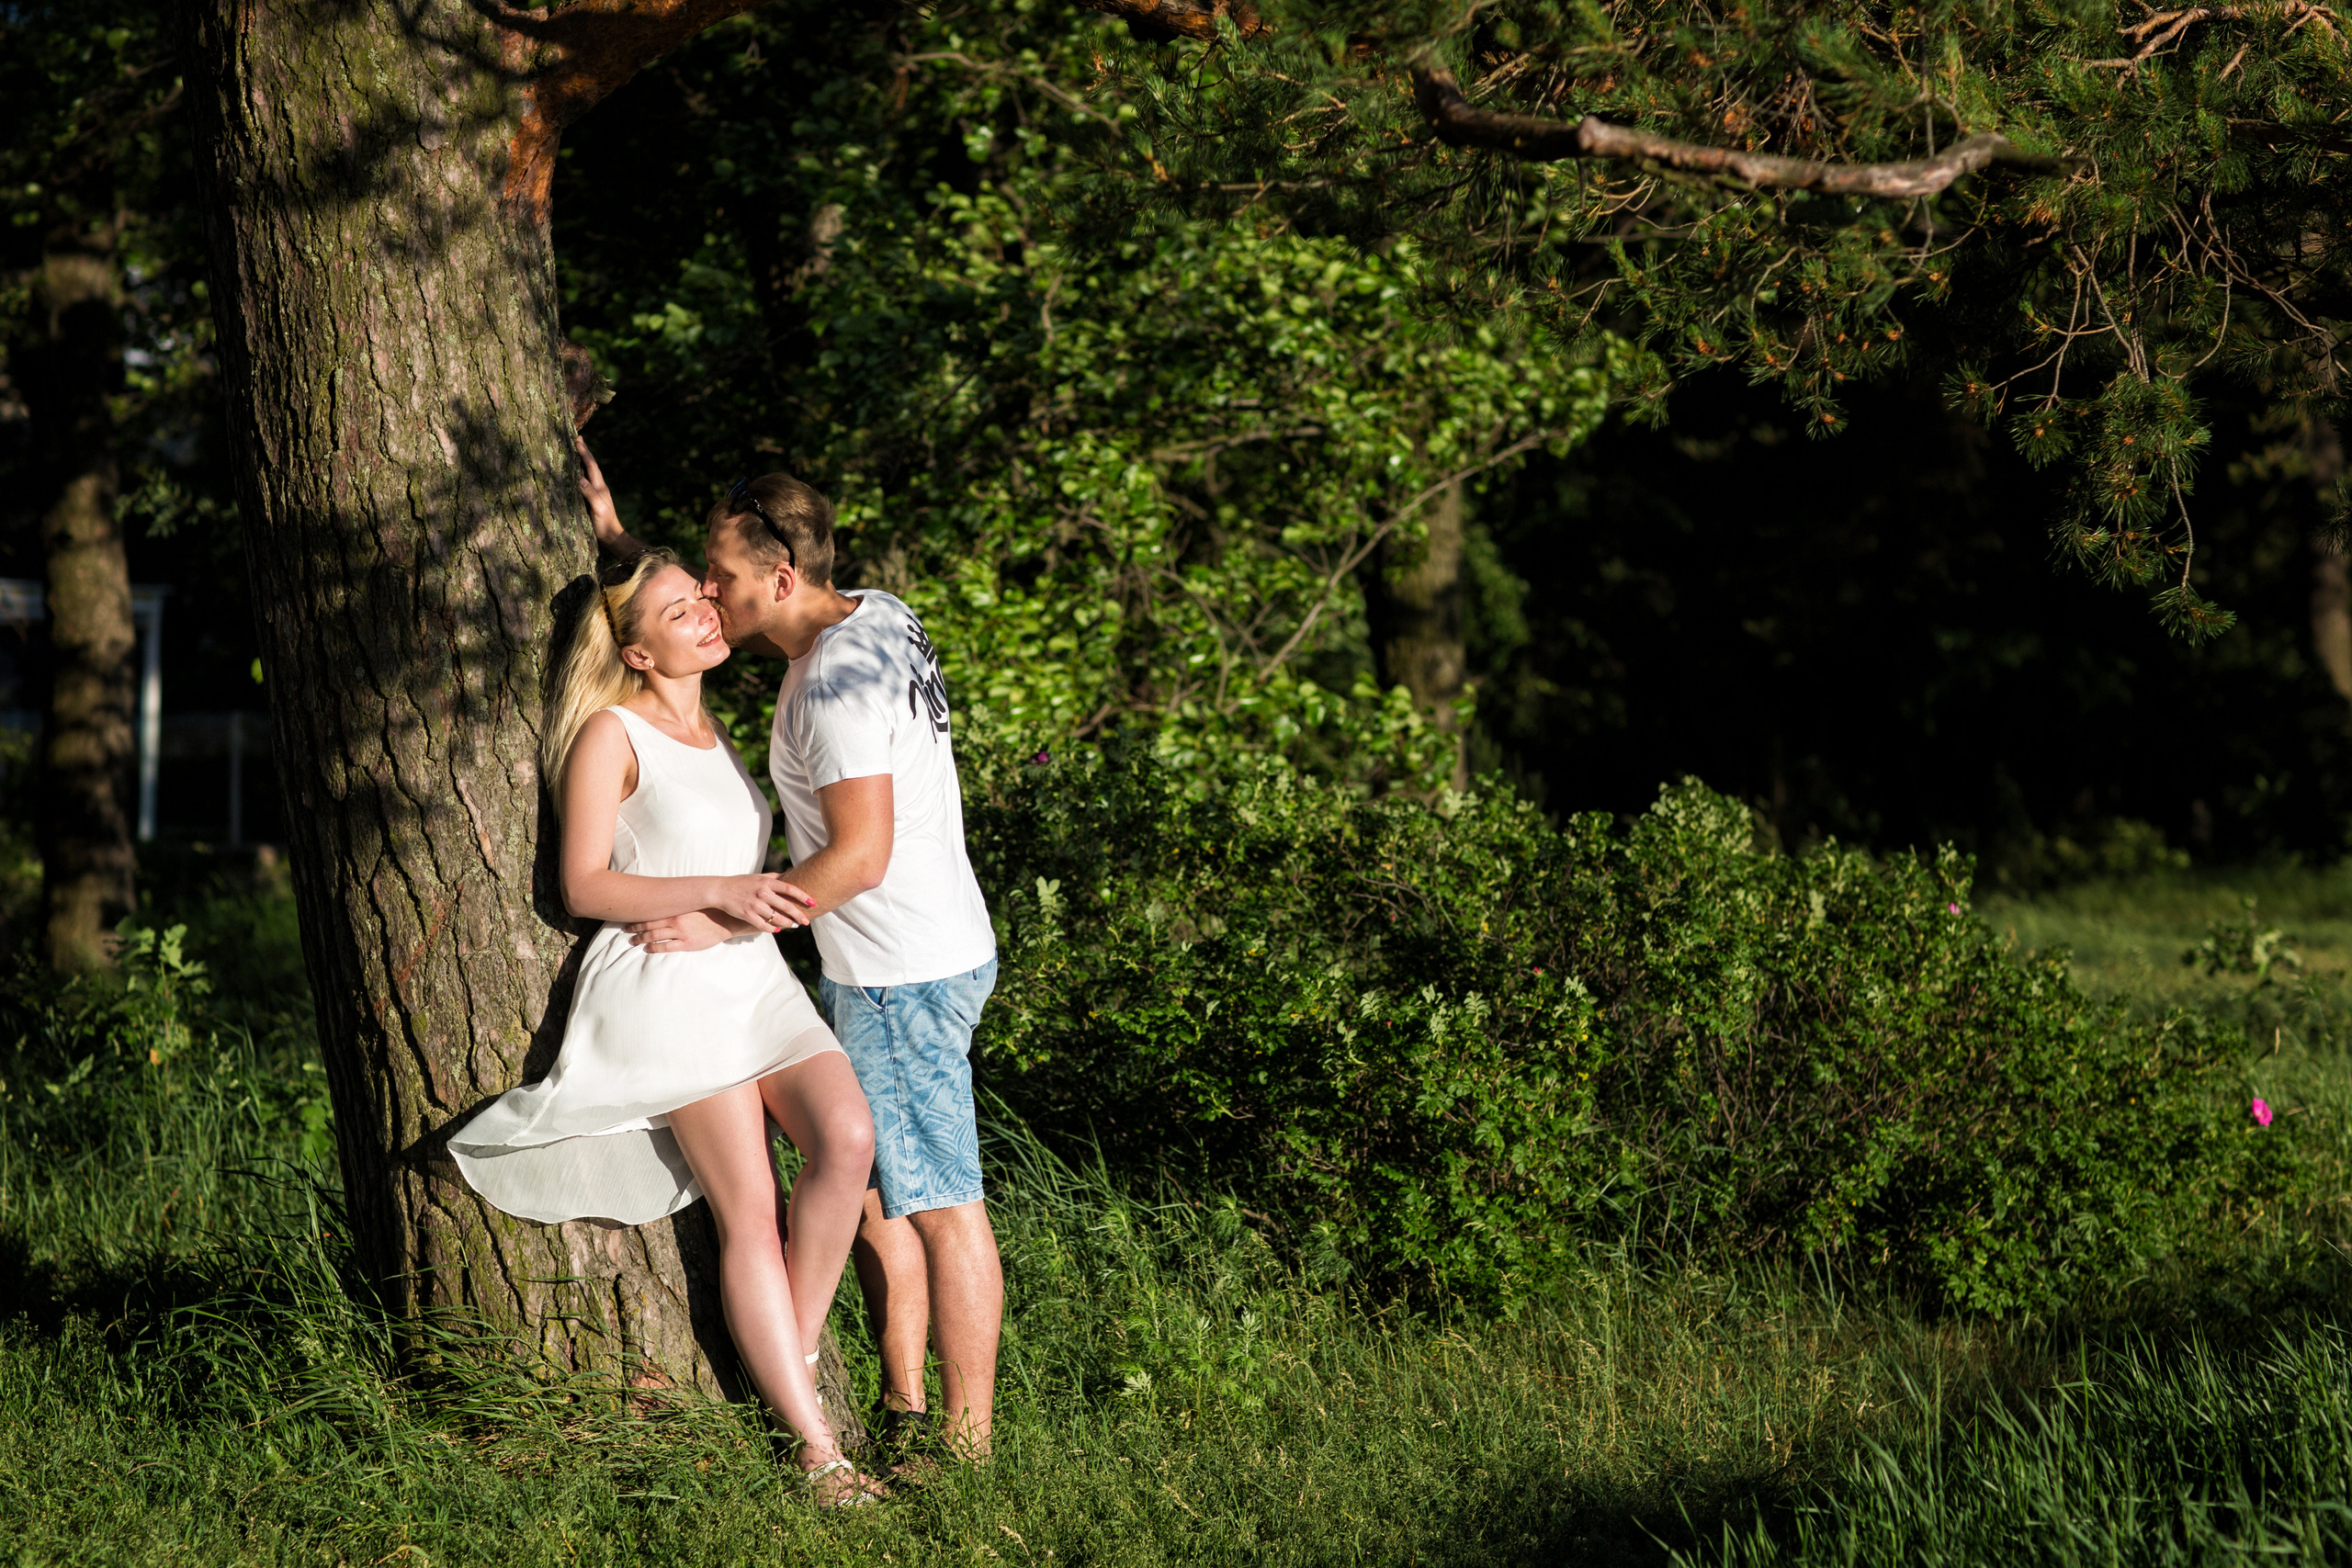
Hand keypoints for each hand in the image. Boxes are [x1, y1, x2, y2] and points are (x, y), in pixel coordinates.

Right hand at [576, 436, 630, 551]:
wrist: (612, 537)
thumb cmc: (605, 524)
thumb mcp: (598, 509)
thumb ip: (591, 494)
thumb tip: (580, 479)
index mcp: (600, 487)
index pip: (591, 467)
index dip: (585, 453)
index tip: (578, 440)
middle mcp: (598, 487)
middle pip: (590, 466)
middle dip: (583, 452)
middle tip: (577, 439)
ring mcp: (595, 493)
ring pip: (587, 473)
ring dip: (581, 461)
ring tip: (574, 451)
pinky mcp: (591, 500)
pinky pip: (583, 482)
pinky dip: (578, 473)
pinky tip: (574, 473)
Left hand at [625, 910, 733, 952]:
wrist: (725, 921)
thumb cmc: (709, 912)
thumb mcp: (692, 905)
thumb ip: (679, 907)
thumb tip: (665, 905)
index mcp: (676, 910)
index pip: (652, 914)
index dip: (638, 919)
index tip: (629, 921)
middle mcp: (675, 920)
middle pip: (649, 925)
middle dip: (635, 929)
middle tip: (626, 932)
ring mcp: (680, 933)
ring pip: (654, 936)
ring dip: (641, 939)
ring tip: (633, 942)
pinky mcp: (686, 943)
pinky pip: (665, 947)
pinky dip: (654, 948)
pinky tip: (647, 949)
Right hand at [711, 873, 814, 931]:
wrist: (720, 890)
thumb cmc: (741, 883)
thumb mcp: (758, 876)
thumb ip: (774, 876)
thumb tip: (789, 874)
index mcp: (767, 882)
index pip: (790, 889)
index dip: (803, 896)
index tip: (813, 903)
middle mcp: (762, 893)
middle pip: (786, 906)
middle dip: (798, 915)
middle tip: (807, 921)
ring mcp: (754, 904)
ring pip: (776, 918)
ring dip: (787, 924)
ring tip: (794, 926)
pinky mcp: (747, 915)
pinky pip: (764, 925)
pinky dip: (772, 929)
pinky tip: (778, 930)